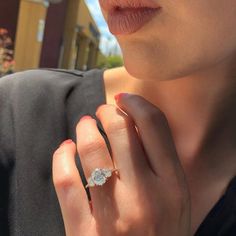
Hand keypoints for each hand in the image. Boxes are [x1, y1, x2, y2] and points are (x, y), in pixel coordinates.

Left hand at [52, 93, 190, 235]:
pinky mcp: (84, 232)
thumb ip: (162, 162)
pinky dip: (61, 156)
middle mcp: (146, 196)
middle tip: (103, 110)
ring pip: (92, 149)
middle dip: (108, 111)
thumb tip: (137, 124)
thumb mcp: (176, 199)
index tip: (124, 98)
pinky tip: (65, 148)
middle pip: (121, 130)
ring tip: (85, 123)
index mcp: (173, 186)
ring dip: (85, 127)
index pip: (154, 125)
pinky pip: (66, 181)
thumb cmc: (162, 234)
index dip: (136, 103)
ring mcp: (114, 215)